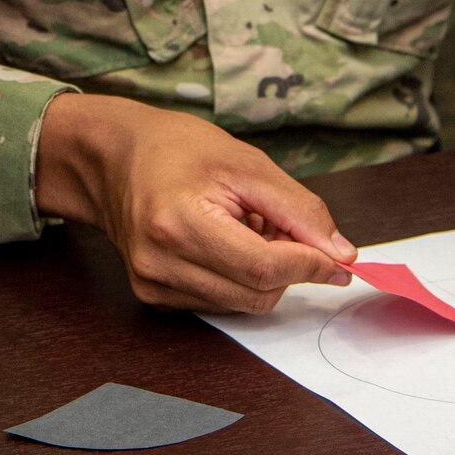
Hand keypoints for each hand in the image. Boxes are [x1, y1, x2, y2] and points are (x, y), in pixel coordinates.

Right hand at [36, 93, 356, 312]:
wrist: (114, 158)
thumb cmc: (178, 150)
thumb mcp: (249, 164)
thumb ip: (300, 210)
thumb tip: (341, 254)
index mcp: (181, 223)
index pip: (264, 267)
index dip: (310, 265)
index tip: (339, 260)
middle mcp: (160, 264)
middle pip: (257, 294)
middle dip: (288, 268)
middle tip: (284, 229)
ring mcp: (152, 285)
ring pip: (243, 304)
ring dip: (264, 275)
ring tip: (248, 230)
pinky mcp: (153, 296)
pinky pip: (221, 303)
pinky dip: (239, 280)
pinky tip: (226, 246)